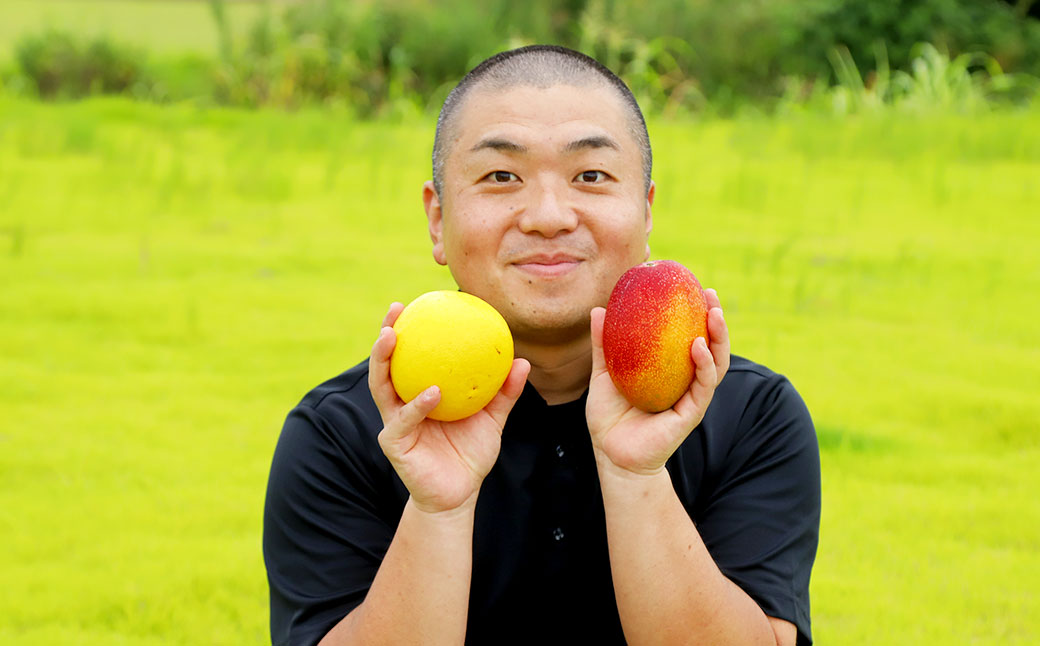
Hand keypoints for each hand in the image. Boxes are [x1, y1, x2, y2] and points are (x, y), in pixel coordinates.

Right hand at [369, 303, 530, 513]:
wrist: (459, 494)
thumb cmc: (471, 453)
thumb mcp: (492, 419)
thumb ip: (504, 392)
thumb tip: (522, 361)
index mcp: (419, 391)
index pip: (410, 355)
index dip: (409, 328)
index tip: (417, 301)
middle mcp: (401, 402)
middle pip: (385, 363)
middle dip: (385, 334)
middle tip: (395, 311)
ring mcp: (393, 421)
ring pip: (380, 386)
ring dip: (383, 360)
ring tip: (393, 337)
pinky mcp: (394, 443)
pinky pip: (404, 419)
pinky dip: (417, 404)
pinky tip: (431, 392)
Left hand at [586, 289, 729, 475]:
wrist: (611, 453)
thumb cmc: (609, 416)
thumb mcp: (603, 373)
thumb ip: (603, 343)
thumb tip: (599, 309)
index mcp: (669, 370)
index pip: (689, 335)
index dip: (695, 312)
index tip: (694, 287)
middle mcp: (685, 381)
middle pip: (710, 345)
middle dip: (716, 319)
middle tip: (711, 294)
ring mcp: (690, 397)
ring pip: (715, 364)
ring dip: (719, 338)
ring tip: (713, 314)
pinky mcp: (690, 413)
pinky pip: (702, 386)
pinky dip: (703, 365)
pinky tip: (698, 346)